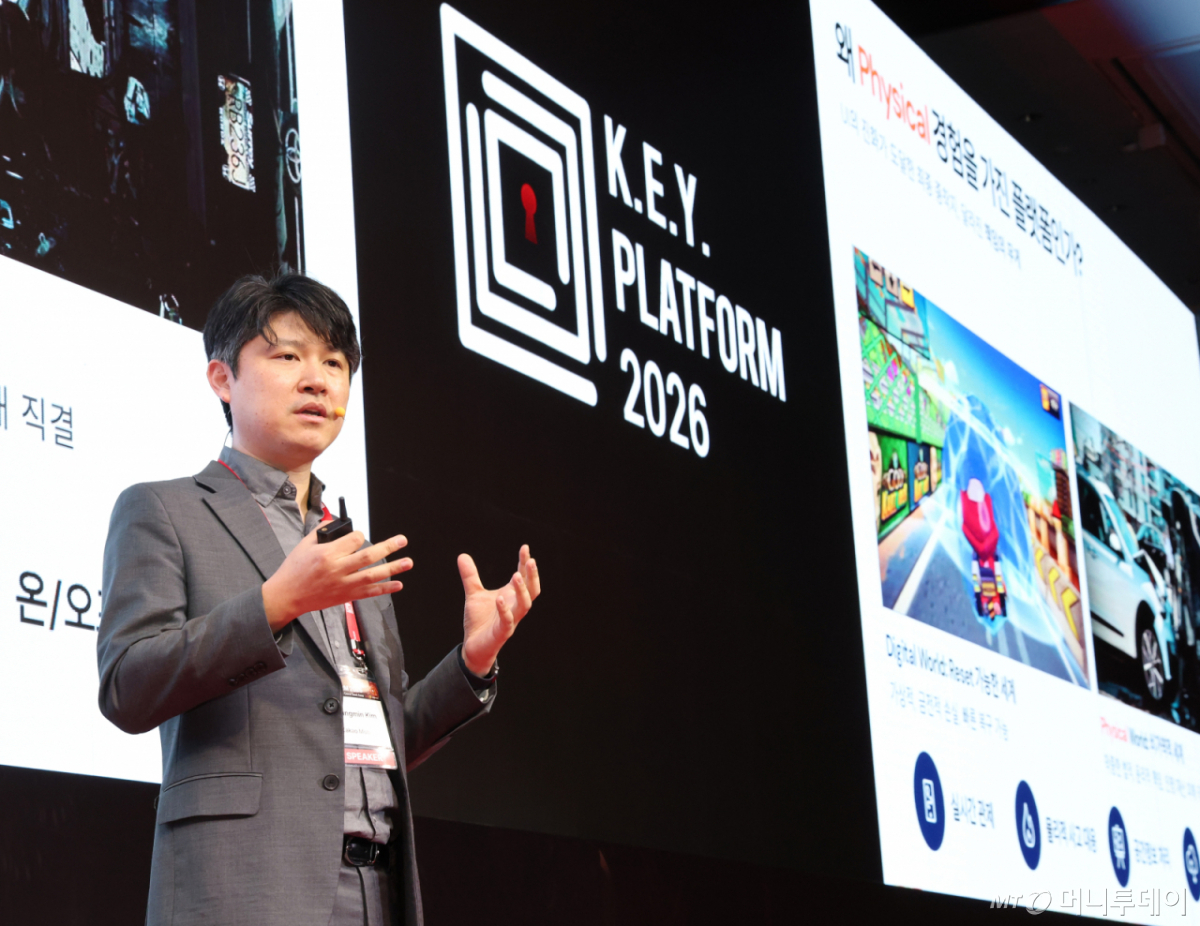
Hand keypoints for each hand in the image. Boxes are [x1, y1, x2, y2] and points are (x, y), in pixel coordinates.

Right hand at [262, 530, 411, 631]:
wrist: (287, 596)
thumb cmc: (294, 570)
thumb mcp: (303, 545)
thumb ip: (322, 532)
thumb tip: (336, 523)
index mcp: (327, 555)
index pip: (353, 540)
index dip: (359, 536)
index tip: (359, 536)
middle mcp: (337, 570)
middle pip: (368, 556)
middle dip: (388, 547)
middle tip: (402, 540)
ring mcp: (343, 585)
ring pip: (372, 575)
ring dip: (393, 568)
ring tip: (408, 562)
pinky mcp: (346, 596)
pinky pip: (369, 592)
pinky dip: (385, 589)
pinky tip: (399, 584)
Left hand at [459, 545, 539, 675]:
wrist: (473, 646)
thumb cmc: (479, 621)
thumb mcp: (474, 594)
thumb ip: (470, 576)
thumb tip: (462, 555)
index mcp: (511, 597)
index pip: (523, 577)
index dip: (525, 563)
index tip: (525, 547)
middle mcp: (515, 607)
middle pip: (532, 590)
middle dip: (532, 576)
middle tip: (530, 560)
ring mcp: (511, 620)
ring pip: (524, 605)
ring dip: (522, 591)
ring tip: (516, 575)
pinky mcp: (502, 633)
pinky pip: (508, 622)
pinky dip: (505, 610)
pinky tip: (499, 598)